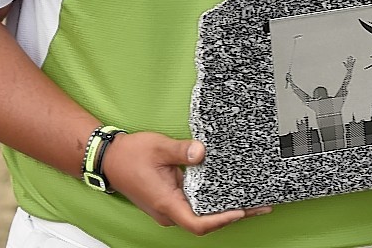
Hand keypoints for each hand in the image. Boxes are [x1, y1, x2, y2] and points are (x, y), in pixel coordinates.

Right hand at [103, 132, 269, 233]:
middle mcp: (169, 211)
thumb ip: (182, 151)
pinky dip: (215, 200)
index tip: (241, 210)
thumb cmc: (131, 155)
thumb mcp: (158, 148)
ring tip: (254, 199)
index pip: (198, 223)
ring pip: (202, 214)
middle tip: (261, 205)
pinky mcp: (172, 199)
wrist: (109, 158)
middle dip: (233, 214)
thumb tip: (202, 152)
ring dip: (226, 208)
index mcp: (167, 203)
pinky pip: (196, 204)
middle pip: (205, 222)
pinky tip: (232, 190)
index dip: (220, 220)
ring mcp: (171, 207)